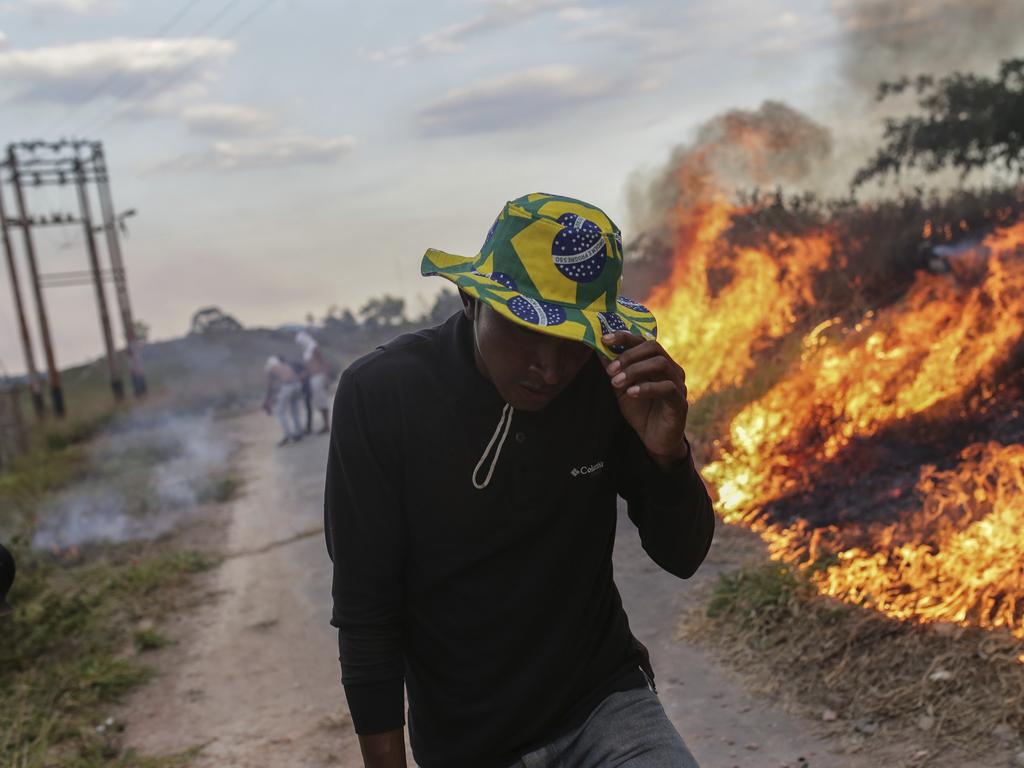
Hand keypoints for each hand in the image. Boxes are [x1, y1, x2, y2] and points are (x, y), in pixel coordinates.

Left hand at [600, 332, 689, 468]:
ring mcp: (678, 384)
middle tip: (610, 369)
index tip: (604, 339)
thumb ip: (613, 369)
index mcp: (658, 362)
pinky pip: (667, 388)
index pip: (643, 340)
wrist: (654, 440)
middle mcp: (671, 369)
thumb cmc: (640, 411)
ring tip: (616, 382)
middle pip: (654, 347)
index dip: (624, 337)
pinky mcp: (680, 402)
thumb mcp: (621, 388)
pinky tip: (631, 393)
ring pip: (660, 364)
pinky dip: (646, 388)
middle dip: (628, 355)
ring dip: (634, 370)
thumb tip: (597, 348)